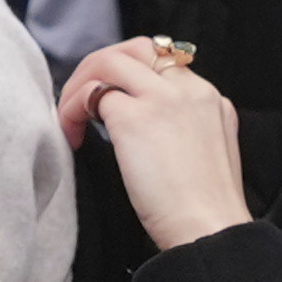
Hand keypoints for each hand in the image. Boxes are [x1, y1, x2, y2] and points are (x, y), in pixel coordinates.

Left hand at [60, 37, 250, 246]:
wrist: (209, 231)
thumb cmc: (205, 212)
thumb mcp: (211, 155)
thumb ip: (188, 129)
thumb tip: (149, 128)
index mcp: (209, 99)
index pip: (162, 63)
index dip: (127, 78)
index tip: (109, 103)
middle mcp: (188, 89)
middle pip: (135, 50)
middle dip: (101, 67)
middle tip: (81, 100)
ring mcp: (161, 99)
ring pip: (108, 62)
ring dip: (80, 84)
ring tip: (69, 118)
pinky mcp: (134, 118)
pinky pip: (91, 94)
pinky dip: (72, 110)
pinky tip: (71, 135)